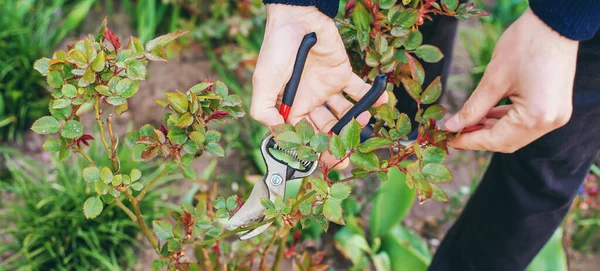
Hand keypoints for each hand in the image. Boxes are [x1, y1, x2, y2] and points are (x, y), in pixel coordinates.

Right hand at [251, 5, 386, 165]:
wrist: (299, 17)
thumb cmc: (278, 48)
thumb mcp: (264, 80)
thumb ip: (264, 109)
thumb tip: (275, 132)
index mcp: (291, 107)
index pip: (304, 136)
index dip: (315, 150)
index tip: (328, 161)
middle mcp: (309, 101)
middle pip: (325, 130)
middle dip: (337, 144)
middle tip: (349, 155)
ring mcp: (327, 89)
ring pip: (343, 114)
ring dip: (354, 121)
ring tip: (363, 120)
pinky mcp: (342, 74)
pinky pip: (359, 90)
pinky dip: (371, 97)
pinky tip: (380, 102)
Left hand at [445, 8, 577, 152]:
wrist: (555, 23)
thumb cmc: (524, 46)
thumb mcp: (493, 79)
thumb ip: (473, 108)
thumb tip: (453, 126)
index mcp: (536, 117)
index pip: (496, 140)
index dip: (469, 141)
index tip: (449, 140)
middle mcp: (550, 122)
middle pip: (507, 141)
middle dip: (480, 137)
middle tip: (454, 132)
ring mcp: (556, 115)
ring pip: (516, 133)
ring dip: (491, 129)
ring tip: (466, 123)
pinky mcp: (555, 107)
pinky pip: (525, 122)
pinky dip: (505, 120)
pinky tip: (485, 115)